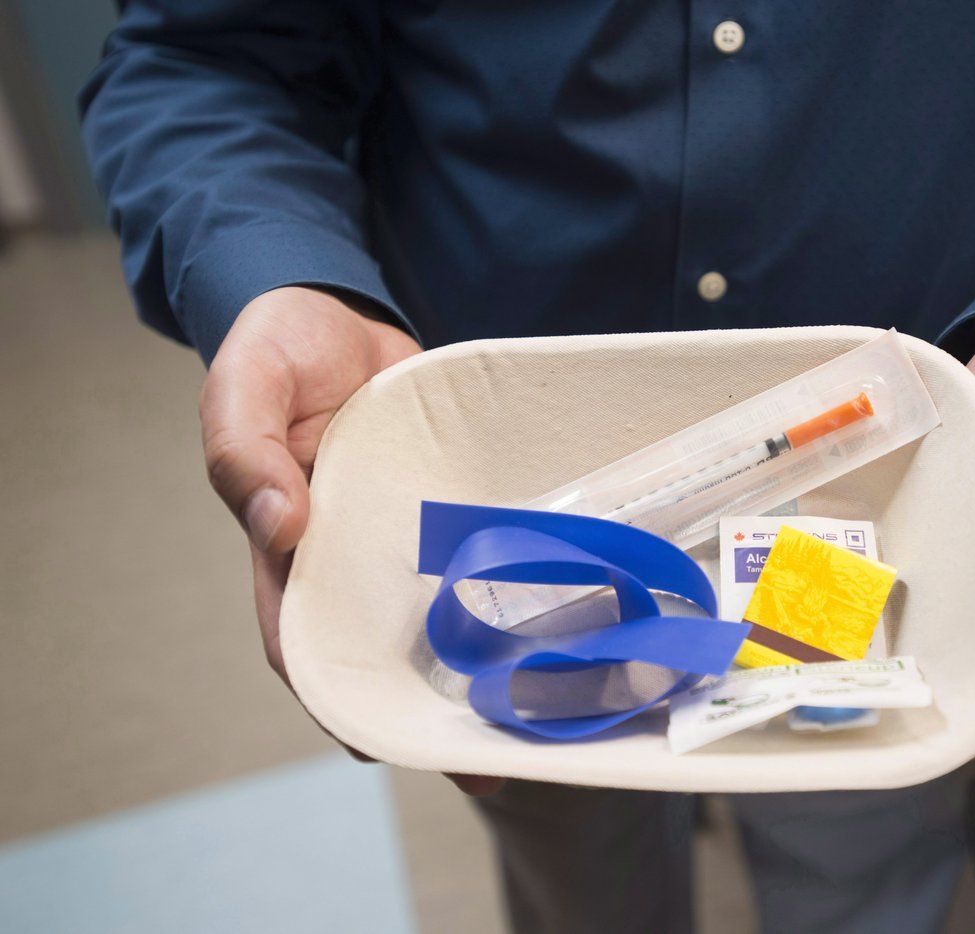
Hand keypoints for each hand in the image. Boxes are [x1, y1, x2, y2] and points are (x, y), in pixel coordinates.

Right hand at [200, 286, 503, 794]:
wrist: (338, 313)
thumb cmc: (278, 350)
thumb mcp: (243, 387)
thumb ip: (244, 452)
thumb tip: (280, 526)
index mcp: (289, 552)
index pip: (307, 648)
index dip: (343, 703)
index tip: (387, 747)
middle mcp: (351, 560)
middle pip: (385, 656)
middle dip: (430, 714)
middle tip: (492, 763)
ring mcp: (403, 540)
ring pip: (441, 621)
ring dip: (481, 671)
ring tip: (542, 717)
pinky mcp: (450, 511)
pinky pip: (481, 560)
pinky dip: (511, 597)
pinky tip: (562, 626)